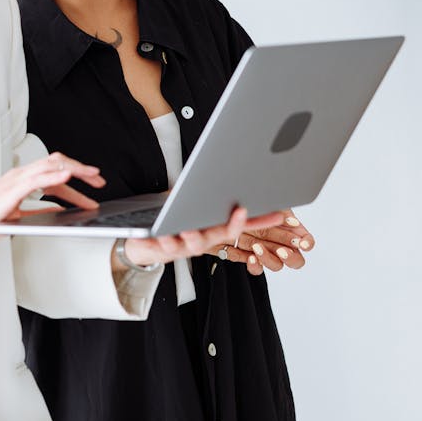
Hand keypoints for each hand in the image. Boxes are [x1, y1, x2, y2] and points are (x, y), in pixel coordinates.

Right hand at [0, 152, 104, 252]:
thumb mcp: (20, 216)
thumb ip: (39, 211)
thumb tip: (59, 210)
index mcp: (21, 180)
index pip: (54, 170)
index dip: (76, 175)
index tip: (93, 183)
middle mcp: (19, 175)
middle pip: (56, 162)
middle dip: (81, 169)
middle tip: (99, 180)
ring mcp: (15, 180)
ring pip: (50, 165)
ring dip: (74, 169)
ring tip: (92, 176)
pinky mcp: (11, 190)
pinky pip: (37, 178)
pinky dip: (55, 175)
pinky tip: (69, 176)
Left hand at [120, 206, 283, 269]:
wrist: (143, 242)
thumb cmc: (173, 220)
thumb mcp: (195, 205)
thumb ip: (212, 193)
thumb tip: (234, 172)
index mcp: (212, 228)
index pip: (241, 224)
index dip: (260, 221)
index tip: (278, 214)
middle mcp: (202, 239)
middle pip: (222, 234)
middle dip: (233, 225)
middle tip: (241, 212)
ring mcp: (183, 246)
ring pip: (194, 244)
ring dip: (195, 236)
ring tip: (192, 227)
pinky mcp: (162, 248)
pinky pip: (163, 246)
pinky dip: (162, 240)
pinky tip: (161, 233)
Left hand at [212, 209, 314, 275]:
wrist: (221, 207)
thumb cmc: (248, 199)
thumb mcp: (267, 200)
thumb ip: (277, 210)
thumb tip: (291, 221)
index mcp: (287, 227)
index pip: (305, 240)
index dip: (307, 243)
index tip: (303, 243)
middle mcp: (278, 241)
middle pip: (295, 259)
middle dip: (291, 257)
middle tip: (282, 251)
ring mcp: (264, 250)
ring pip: (276, 265)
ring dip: (269, 259)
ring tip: (258, 248)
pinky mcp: (247, 256)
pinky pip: (255, 268)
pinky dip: (255, 264)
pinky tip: (251, 256)